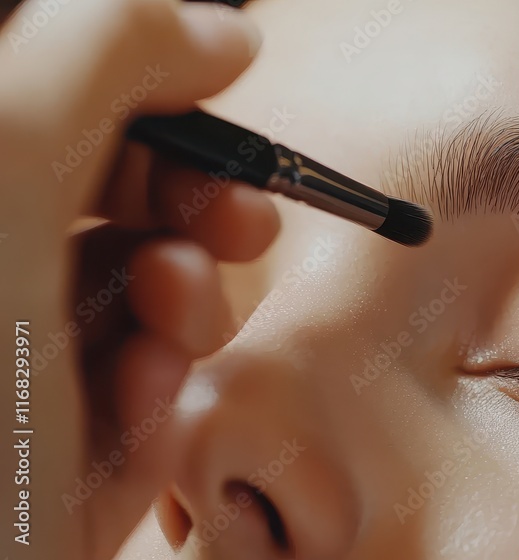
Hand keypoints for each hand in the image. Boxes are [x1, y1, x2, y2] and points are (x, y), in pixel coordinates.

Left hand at [0, 1, 277, 557]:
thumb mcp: (7, 158)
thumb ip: (107, 50)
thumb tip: (223, 29)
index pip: (56, 90)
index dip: (141, 76)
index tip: (216, 81)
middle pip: (107, 184)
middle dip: (192, 190)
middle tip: (241, 210)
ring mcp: (21, 355)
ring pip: (137, 283)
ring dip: (187, 284)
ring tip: (179, 302)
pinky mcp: (68, 437)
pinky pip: (142, 377)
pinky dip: (163, 370)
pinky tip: (143, 391)